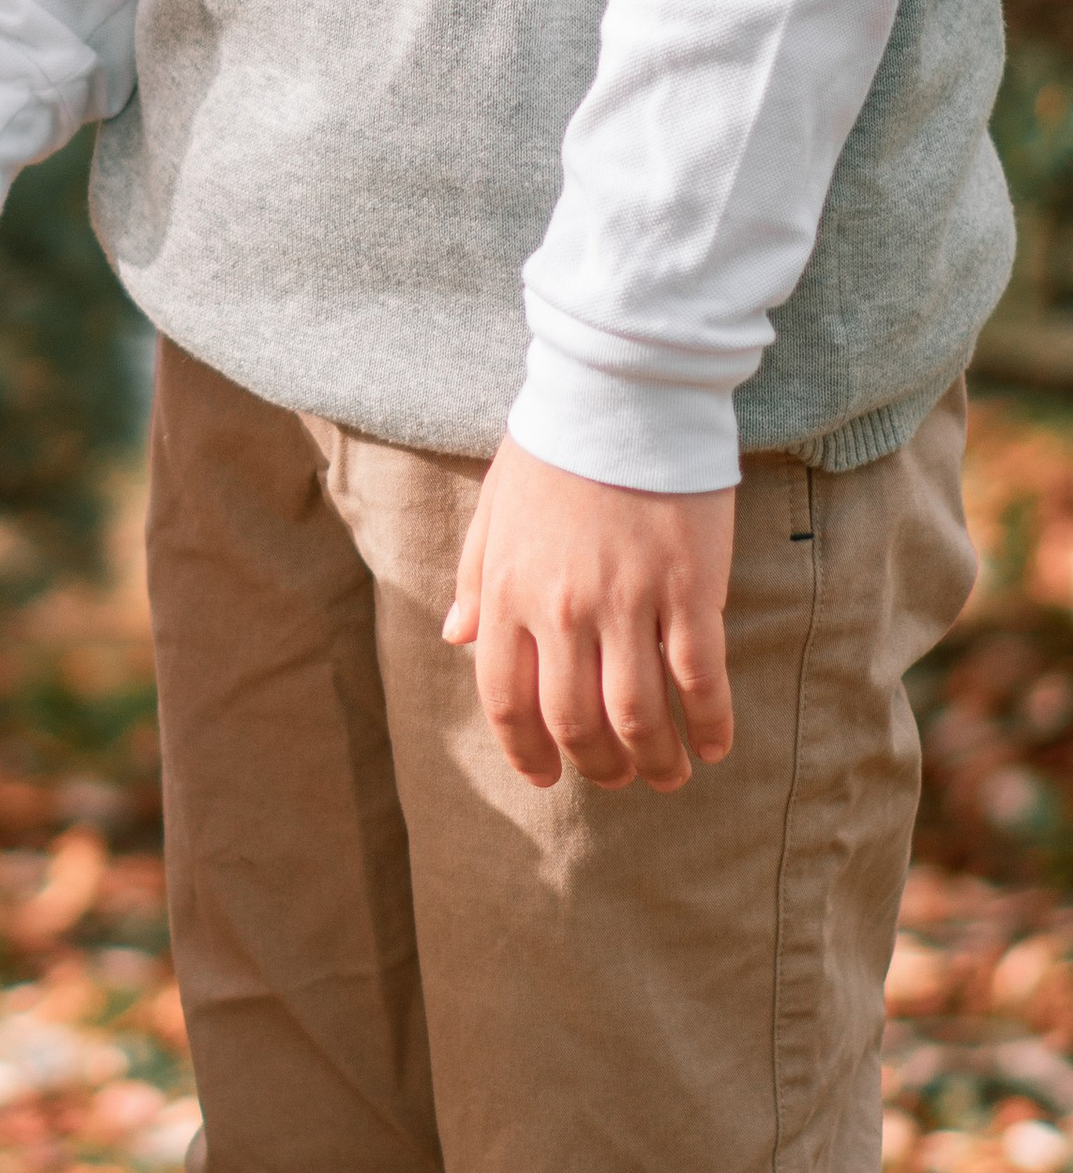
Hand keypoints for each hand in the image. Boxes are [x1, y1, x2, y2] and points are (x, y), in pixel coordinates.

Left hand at [443, 433, 734, 792]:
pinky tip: (715, 744)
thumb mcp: (493, 509)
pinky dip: (709, 723)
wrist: (620, 394)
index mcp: (508, 592)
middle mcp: (562, 610)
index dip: (526, 750)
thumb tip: (456, 639)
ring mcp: (627, 603)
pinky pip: (698, 678)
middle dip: (597, 766)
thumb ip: (473, 578)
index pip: (506, 699)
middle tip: (618, 778)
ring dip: (655, 760)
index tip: (545, 776)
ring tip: (668, 776)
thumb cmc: (553, 448)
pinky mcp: (688, 589)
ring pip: (638, 716)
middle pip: (575, 722)